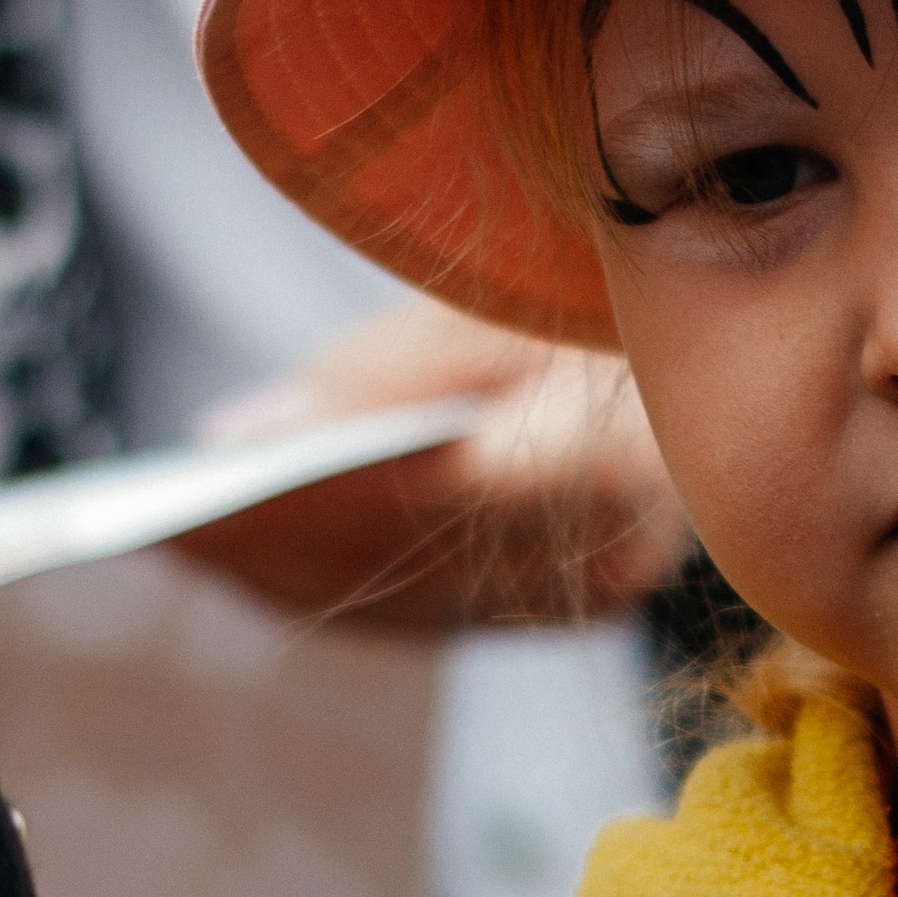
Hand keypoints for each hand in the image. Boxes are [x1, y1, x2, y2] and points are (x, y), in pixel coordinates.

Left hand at [174, 301, 686, 637]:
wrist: (728, 319)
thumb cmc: (604, 280)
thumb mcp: (495, 291)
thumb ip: (373, 371)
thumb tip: (237, 441)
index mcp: (618, 457)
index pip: (435, 493)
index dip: (312, 495)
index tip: (208, 486)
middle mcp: (618, 552)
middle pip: (409, 565)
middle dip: (277, 545)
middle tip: (170, 523)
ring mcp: (597, 594)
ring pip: (406, 608)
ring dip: (290, 578)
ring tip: (193, 543)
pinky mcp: (569, 609)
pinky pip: (427, 616)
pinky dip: (337, 587)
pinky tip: (259, 564)